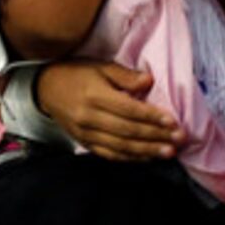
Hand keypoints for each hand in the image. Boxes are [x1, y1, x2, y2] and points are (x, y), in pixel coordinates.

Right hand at [33, 60, 184, 161]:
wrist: (45, 89)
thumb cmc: (77, 74)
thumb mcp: (100, 66)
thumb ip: (125, 75)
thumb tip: (149, 82)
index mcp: (95, 95)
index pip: (129, 110)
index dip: (152, 117)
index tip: (173, 121)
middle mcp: (89, 117)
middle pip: (128, 131)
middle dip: (156, 136)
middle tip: (179, 139)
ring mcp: (85, 133)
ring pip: (120, 146)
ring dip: (147, 151)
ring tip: (168, 152)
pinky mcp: (84, 142)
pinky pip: (109, 154)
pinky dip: (129, 158)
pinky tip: (147, 158)